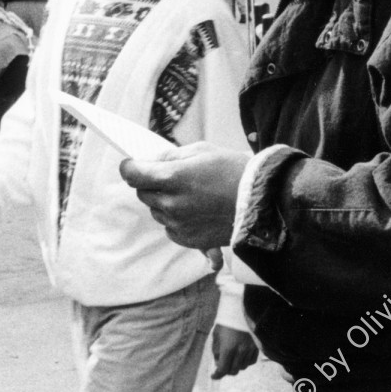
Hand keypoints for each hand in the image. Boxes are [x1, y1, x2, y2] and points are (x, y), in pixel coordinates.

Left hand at [119, 145, 250, 249]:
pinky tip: (196, 209)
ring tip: (189, 193)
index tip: (131, 164)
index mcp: (172, 178)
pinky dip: (176, 218)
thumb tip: (152, 161)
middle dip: (150, 183)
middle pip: (142, 193)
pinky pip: (169, 227)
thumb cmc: (234, 170)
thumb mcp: (202, 151)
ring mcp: (178, 224)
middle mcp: (171, 204)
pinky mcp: (187, 240)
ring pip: (156, 210)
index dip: (129, 166)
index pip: (133, 174)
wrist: (261, 202)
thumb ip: (172, 156)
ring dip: (163, 201)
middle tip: (168, 176)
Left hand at [210, 325, 259, 378]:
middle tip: (222, 365)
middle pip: (233, 370)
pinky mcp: (257, 346)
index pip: (223, 369)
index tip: (213, 376)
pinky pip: (251, 361)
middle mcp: (241, 350)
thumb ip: (216, 350)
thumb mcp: (217, 333)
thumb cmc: (227, 320)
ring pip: (243, 367)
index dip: (217, 375)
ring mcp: (250, 349)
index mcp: (228, 347)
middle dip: (226, 370)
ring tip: (231, 358)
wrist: (243, 307)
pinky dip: (245, 361)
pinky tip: (241, 356)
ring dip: (236, 366)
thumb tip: (218, 362)